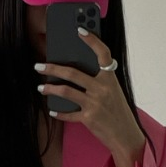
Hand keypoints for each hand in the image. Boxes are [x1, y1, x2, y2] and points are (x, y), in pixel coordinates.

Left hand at [35, 29, 145, 166]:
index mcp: (110, 78)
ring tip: (41, 87)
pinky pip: (69, 113)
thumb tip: (75, 72)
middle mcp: (103, 88)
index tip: (79, 30)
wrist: (126, 136)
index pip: (102, 53)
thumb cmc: (118, 112)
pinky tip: (51, 109)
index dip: (92, 40)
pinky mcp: (89, 118)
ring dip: (50, 88)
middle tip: (39, 66)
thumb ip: (99, 80)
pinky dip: (58, 111)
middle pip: (73, 72)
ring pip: (66, 91)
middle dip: (52, 68)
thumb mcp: (113, 92)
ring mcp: (95, 103)